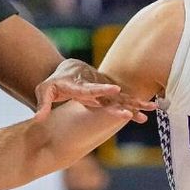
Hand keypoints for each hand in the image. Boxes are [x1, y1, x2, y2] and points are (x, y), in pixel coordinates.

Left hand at [34, 58, 155, 123]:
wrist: (67, 70)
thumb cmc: (54, 83)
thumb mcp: (43, 91)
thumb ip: (42, 104)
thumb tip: (38, 119)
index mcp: (80, 85)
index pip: (92, 88)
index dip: (103, 89)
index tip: (116, 90)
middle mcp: (95, 86)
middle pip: (112, 95)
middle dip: (126, 101)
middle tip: (137, 107)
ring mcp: (103, 89)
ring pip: (121, 97)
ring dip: (135, 104)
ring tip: (152, 109)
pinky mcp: (108, 93)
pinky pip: (123, 100)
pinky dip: (134, 106)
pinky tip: (146, 113)